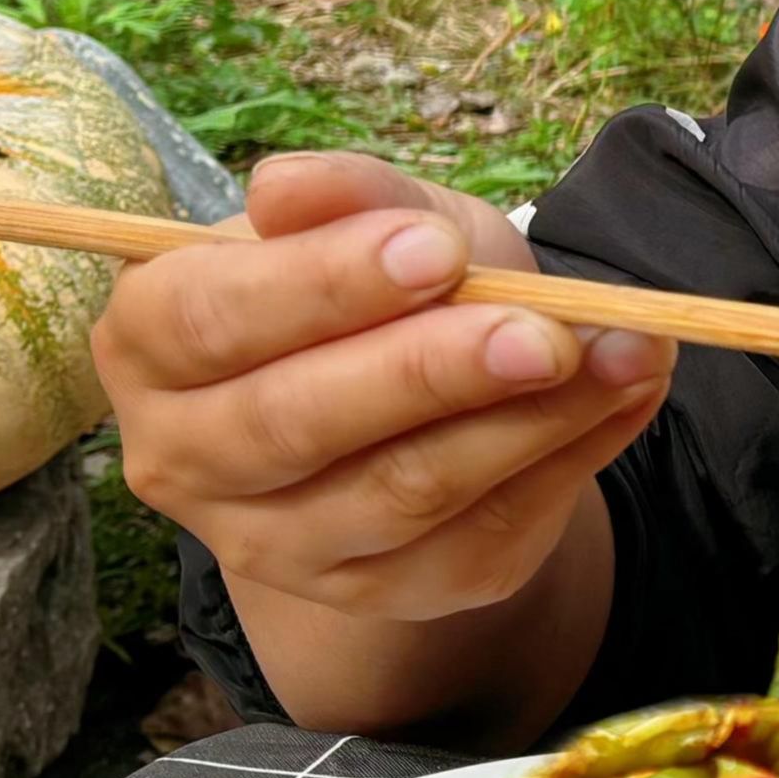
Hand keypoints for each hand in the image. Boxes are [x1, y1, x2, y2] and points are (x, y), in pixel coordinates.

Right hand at [97, 151, 670, 627]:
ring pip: (401, 492)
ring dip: (528, 420)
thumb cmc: (371, 283)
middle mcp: (187, 459)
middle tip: (542, 328)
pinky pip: (478, 537)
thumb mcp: (368, 216)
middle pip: (297, 423)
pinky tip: (627, 394)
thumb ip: (345, 197)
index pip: (212, 318)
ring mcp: (278, 545)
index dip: (326, 283)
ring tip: (624, 349)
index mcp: (152, 342)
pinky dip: (569, 460)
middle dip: (431, 371)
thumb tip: (290, 185)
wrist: (415, 392)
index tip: (438, 248)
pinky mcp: (378, 592)